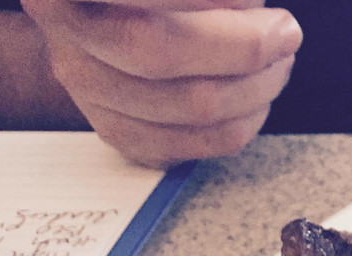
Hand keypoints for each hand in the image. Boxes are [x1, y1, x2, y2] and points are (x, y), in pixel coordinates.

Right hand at [20, 0, 301, 166]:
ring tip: (278, 62)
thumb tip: (253, 16)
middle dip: (243, 48)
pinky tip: (256, 99)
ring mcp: (88, 88)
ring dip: (256, 87)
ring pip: (191, 106)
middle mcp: (67, 30)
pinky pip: (195, 145)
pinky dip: (242, 124)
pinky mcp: (118, 131)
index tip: (266, 12)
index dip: (215, 3)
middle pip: (160, 52)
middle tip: (284, 33)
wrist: (110, 6)